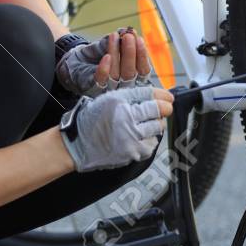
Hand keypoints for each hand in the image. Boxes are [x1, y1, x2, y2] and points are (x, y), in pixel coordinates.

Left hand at [56, 28, 151, 97]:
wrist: (74, 61)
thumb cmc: (95, 55)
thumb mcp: (109, 45)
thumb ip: (120, 39)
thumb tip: (129, 31)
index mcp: (132, 79)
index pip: (143, 71)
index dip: (142, 56)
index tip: (138, 39)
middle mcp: (122, 88)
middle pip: (131, 74)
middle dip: (131, 53)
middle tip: (129, 36)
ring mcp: (108, 90)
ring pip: (117, 75)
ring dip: (118, 55)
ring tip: (115, 37)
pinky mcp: (93, 89)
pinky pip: (101, 81)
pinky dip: (104, 69)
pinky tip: (107, 56)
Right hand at [60, 87, 174, 172]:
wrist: (77, 145)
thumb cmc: (91, 121)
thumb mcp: (107, 100)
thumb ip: (130, 97)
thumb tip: (155, 96)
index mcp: (118, 101)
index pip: (149, 94)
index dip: (163, 95)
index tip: (168, 97)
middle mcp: (125, 117)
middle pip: (158, 110)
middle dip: (165, 109)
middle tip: (165, 109)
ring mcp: (130, 136)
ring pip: (157, 127)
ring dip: (157, 123)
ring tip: (150, 123)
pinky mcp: (133, 152)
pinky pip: (151, 143)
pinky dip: (150, 138)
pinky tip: (142, 136)